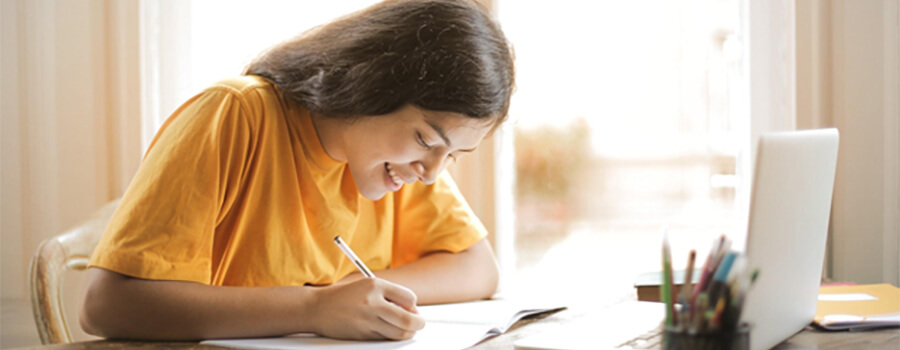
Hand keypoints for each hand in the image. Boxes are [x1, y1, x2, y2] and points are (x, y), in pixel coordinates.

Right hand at [310, 278, 424, 339]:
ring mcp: (367, 320)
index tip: (412, 309)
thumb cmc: (344, 296)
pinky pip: (385, 338)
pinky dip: (391, 336)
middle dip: (418, 323)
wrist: (317, 308)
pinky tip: (387, 329)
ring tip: (406, 328)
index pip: (409, 297)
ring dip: (407, 332)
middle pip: (408, 319)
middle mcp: (372, 302)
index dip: (414, 306)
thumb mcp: (367, 286)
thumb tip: (412, 310)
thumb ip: (389, 295)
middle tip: (419, 323)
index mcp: (375, 285)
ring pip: (399, 332)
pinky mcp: (362, 334)